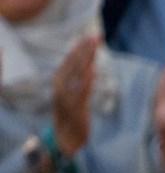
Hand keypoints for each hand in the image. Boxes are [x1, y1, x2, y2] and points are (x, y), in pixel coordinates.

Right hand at [53, 35, 99, 156]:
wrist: (66, 137)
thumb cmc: (72, 114)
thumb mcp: (76, 94)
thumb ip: (81, 80)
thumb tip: (90, 65)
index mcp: (60, 80)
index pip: (71, 59)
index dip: (81, 47)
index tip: (92, 35)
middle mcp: (60, 86)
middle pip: (75, 63)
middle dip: (85, 49)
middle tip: (96, 35)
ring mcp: (66, 97)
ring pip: (78, 74)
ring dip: (87, 59)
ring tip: (95, 47)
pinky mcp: (75, 108)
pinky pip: (81, 91)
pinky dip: (86, 80)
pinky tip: (93, 70)